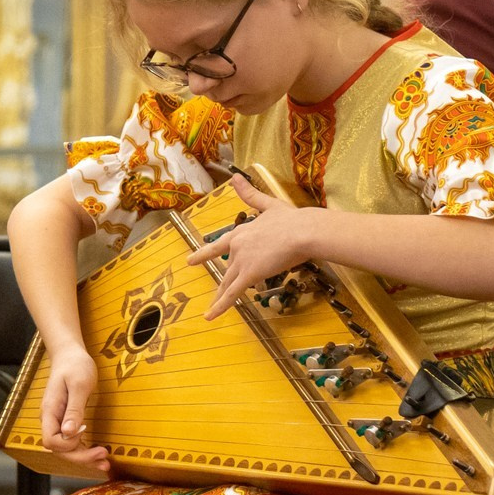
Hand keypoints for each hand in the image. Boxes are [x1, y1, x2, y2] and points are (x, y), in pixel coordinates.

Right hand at [37, 342, 111, 478]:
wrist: (70, 356)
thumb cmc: (75, 367)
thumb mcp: (78, 386)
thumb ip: (74, 410)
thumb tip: (70, 432)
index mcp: (50, 412)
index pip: (51, 441)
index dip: (69, 444)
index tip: (86, 431)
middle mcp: (51, 421)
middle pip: (60, 450)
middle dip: (81, 456)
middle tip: (104, 456)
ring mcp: (58, 422)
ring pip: (66, 449)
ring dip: (84, 458)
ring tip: (104, 463)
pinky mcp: (67, 422)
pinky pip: (72, 442)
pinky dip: (84, 450)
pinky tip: (98, 453)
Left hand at [186, 177, 320, 319]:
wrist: (303, 231)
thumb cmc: (292, 219)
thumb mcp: (269, 204)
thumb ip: (249, 195)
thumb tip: (234, 178)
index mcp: (241, 232)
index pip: (220, 245)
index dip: (205, 254)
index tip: (191, 261)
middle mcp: (236, 246)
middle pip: (226, 268)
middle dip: (222, 281)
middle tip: (212, 294)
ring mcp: (241, 261)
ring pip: (227, 283)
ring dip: (220, 296)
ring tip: (211, 309)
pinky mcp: (249, 274)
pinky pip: (232, 294)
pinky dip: (220, 306)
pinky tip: (210, 316)